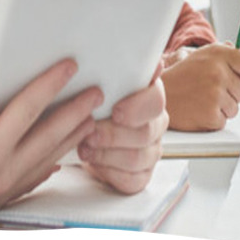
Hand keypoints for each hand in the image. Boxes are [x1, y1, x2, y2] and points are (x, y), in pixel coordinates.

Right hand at [0, 35, 103, 221]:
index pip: (29, 109)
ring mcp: (12, 185)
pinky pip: (43, 174)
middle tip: (97, 93)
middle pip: (51, 135)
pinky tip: (68, 147)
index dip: (51, 84)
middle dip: (77, 111)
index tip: (70, 66)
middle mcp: (7, 169)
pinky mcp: (11, 193)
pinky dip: (57, 156)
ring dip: (73, 135)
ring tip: (91, 116)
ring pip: (52, 156)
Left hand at [76, 71, 167, 194]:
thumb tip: (147, 61)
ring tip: (85, 146)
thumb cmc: (94, 103)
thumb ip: (117, 69)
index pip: (156, 100)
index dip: (137, 107)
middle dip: (113, 134)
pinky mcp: (141, 174)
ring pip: (137, 158)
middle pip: (145, 132)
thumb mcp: (99, 80)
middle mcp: (155, 123)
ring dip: (107, 153)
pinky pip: (131, 179)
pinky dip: (109, 171)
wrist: (83, 130)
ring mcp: (150, 150)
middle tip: (90, 132)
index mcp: (149, 95)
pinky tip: (94, 161)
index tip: (117, 111)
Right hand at [161, 42, 239, 130]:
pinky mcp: (211, 115)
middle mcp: (218, 72)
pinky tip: (195, 110)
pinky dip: (211, 119)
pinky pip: (222, 120)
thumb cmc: (172, 76)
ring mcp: (215, 94)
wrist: (148, 94)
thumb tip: (234, 46)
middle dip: (228, 92)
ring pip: (233, 107)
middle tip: (204, 89)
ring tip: (198, 99)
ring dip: (219, 107)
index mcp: (216, 53)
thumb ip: (217, 52)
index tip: (230, 76)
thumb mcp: (193, 55)